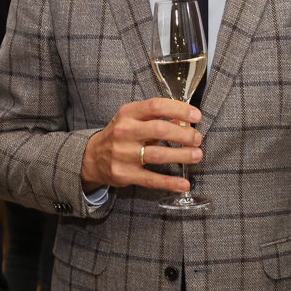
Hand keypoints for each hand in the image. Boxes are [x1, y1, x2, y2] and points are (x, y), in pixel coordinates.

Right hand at [81, 98, 202, 191]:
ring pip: (158, 154)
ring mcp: (123, 154)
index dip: (179, 110)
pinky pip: (151, 179)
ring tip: (196, 155)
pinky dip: (170, 182)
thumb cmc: (120, 135)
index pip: (156, 106)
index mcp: (128, 113)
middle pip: (160, 130)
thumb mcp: (133, 119)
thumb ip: (157, 118)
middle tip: (197, 139)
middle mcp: (124, 131)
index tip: (196, 115)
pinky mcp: (124, 174)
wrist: (92, 157)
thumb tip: (185, 120)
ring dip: (182, 155)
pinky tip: (183, 184)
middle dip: (184, 134)